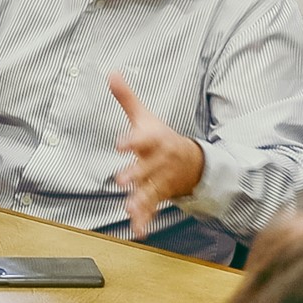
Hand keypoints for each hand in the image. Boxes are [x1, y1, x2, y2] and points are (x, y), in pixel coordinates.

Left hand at [109, 71, 204, 238]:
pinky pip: (152, 209)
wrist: (193, 162)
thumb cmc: (162, 138)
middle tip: (121, 180)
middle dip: (135, 174)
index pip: (143, 139)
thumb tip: (110, 73)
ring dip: (140, 200)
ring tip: (130, 209)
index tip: (121, 143)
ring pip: (149, 191)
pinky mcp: (159, 195)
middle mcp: (158, 162)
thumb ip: (126, 98)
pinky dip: (145, 220)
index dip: (132, 141)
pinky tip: (137, 230)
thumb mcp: (146, 117)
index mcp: (154, 141)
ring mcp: (159, 181)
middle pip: (146, 168)